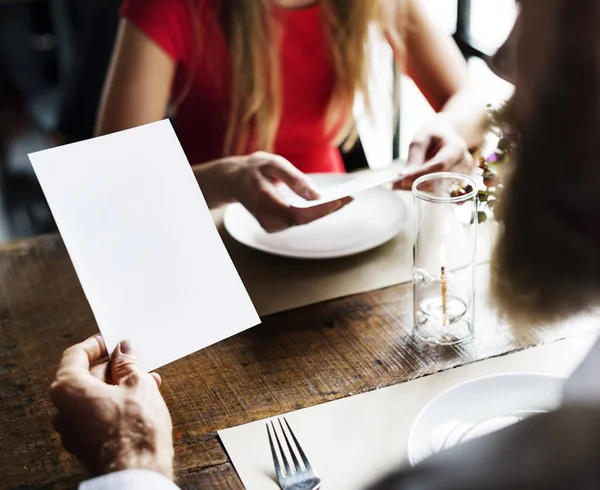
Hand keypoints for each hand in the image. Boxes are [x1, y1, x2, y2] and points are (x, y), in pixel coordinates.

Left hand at [50, 336, 173, 478]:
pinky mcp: (85, 444)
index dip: (98, 344)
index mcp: (68, 389)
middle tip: (135, 358)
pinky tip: (141, 399)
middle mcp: (63, 410)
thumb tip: (125, 349)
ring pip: (94, 396)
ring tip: (147, 379)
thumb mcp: (138, 384)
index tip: (114, 340)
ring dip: (119, 384)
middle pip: (85, 376)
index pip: (76, 354)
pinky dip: (116, 403)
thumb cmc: (135, 429)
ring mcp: (72, 430)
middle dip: (113, 366)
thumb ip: (128, 363)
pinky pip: (97, 414)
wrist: (138, 472)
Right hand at [230, 151, 352, 232]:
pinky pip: (300, 220)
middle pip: (305, 220)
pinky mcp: (275, 226)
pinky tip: (330, 202)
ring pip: (304, 221)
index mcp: (265, 204)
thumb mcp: (272, 164)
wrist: (233, 181)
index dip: (322, 209)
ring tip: (346, 198)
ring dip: (324, 211)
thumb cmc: (254, 169)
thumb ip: (294, 179)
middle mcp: (268, 221)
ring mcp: (271, 226)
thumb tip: (317, 195)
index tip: (343, 199)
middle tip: (351, 197)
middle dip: (329, 209)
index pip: (299, 214)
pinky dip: (315, 212)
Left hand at [394, 116, 472, 189]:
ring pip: (438, 188)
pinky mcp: (457, 183)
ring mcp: (462, 174)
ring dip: (418, 188)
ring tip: (400, 184)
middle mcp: (463, 163)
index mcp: (457, 148)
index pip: (439, 165)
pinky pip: (438, 191)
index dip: (421, 173)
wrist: (446, 135)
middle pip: (440, 179)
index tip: (403, 179)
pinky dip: (422, 189)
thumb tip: (404, 176)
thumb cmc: (433, 135)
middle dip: (417, 183)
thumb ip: (414, 157)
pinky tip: (411, 184)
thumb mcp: (421, 139)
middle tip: (396, 184)